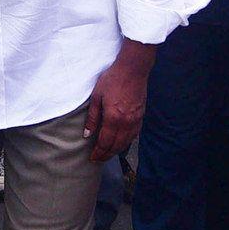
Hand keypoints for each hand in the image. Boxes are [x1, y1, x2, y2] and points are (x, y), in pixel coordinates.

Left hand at [83, 40, 153, 162]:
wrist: (133, 69)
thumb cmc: (113, 79)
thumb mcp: (96, 97)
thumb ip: (92, 117)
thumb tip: (87, 134)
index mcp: (113, 118)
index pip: (105, 142)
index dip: (99, 152)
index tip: (93, 158)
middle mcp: (126, 123)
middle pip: (116, 146)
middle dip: (107, 155)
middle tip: (99, 159)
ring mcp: (135, 120)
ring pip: (126, 142)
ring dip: (117, 150)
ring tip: (108, 154)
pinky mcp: (141, 116)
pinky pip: (134, 135)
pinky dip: (127, 142)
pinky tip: (121, 143)